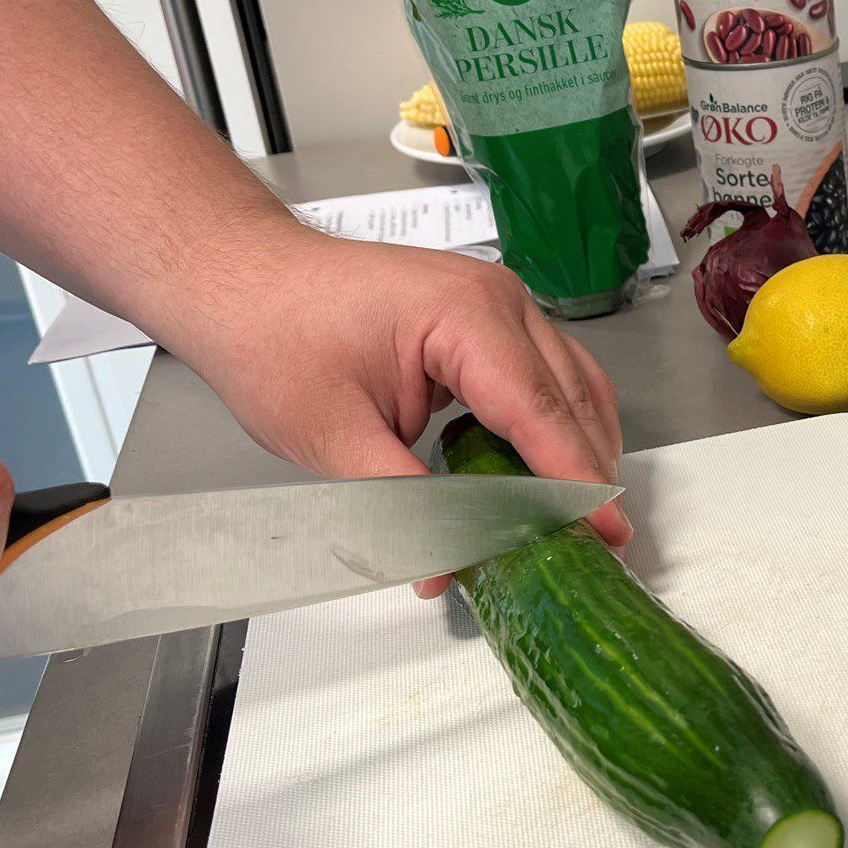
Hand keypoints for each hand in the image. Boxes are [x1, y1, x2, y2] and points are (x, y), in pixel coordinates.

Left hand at [168, 228, 628, 597]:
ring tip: (582, 518)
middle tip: (601, 544)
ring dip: (580, 449)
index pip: (541, 413)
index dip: (578, 482)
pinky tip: (544, 474)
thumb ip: (400, 504)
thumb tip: (445, 569)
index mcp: (467, 317)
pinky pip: (545, 375)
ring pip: (572, 384)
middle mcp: (500, 300)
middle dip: (590, 473)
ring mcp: (499, 303)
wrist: (239, 278)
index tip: (608, 536)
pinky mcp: (487, 318)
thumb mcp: (332, 435)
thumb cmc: (272, 337)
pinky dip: (553, 426)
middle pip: (573, 398)